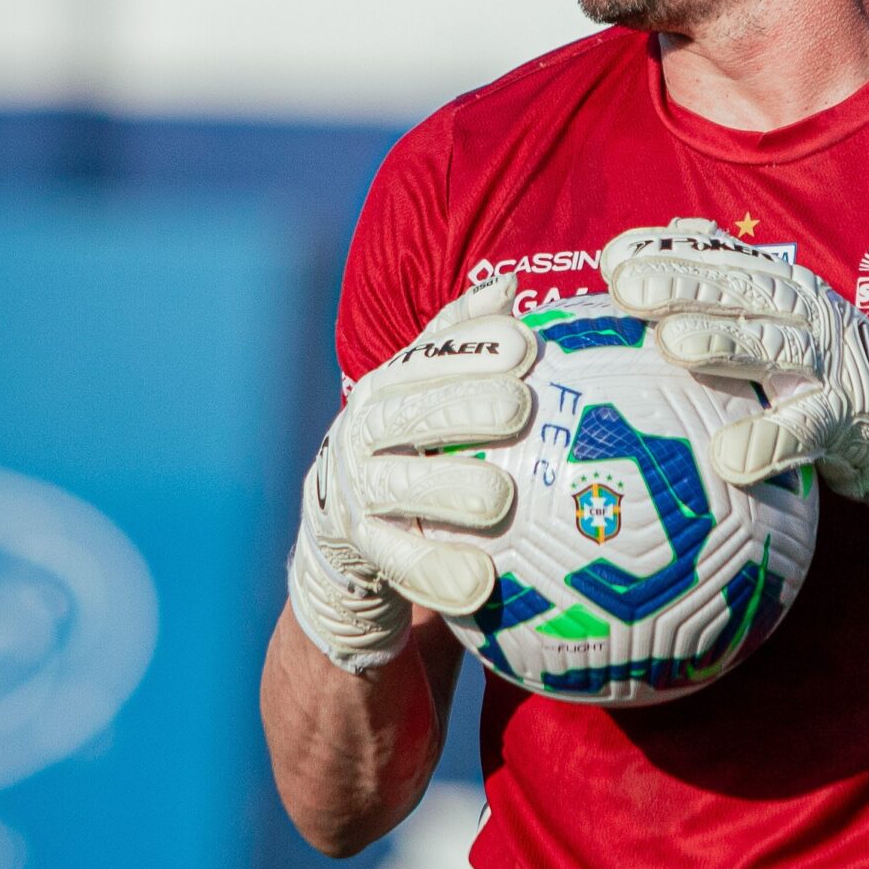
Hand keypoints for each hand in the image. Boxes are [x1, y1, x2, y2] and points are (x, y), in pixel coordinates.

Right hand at [287, 277, 534, 670]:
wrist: (343, 534)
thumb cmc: (412, 449)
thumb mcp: (430, 393)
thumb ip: (463, 341)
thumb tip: (508, 285)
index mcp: (388, 388)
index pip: (428, 358)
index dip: (473, 348)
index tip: (525, 345)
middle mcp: (363, 432)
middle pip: (412, 415)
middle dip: (464, 407)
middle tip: (519, 407)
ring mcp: (358, 492)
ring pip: (398, 486)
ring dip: (447, 488)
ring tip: (499, 498)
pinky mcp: (362, 549)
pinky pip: (399, 562)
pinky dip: (437, 573)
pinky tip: (480, 583)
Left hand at [601, 219, 868, 602]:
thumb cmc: (813, 372)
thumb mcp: (771, 323)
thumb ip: (717, 295)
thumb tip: (644, 258)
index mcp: (778, 283)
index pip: (718, 254)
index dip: (666, 251)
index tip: (611, 258)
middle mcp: (804, 309)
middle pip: (740, 287)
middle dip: (684, 281)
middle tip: (626, 287)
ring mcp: (828, 361)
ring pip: (773, 344)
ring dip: (724, 342)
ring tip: (672, 345)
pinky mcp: (847, 415)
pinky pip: (806, 429)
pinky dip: (769, 441)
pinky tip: (729, 457)